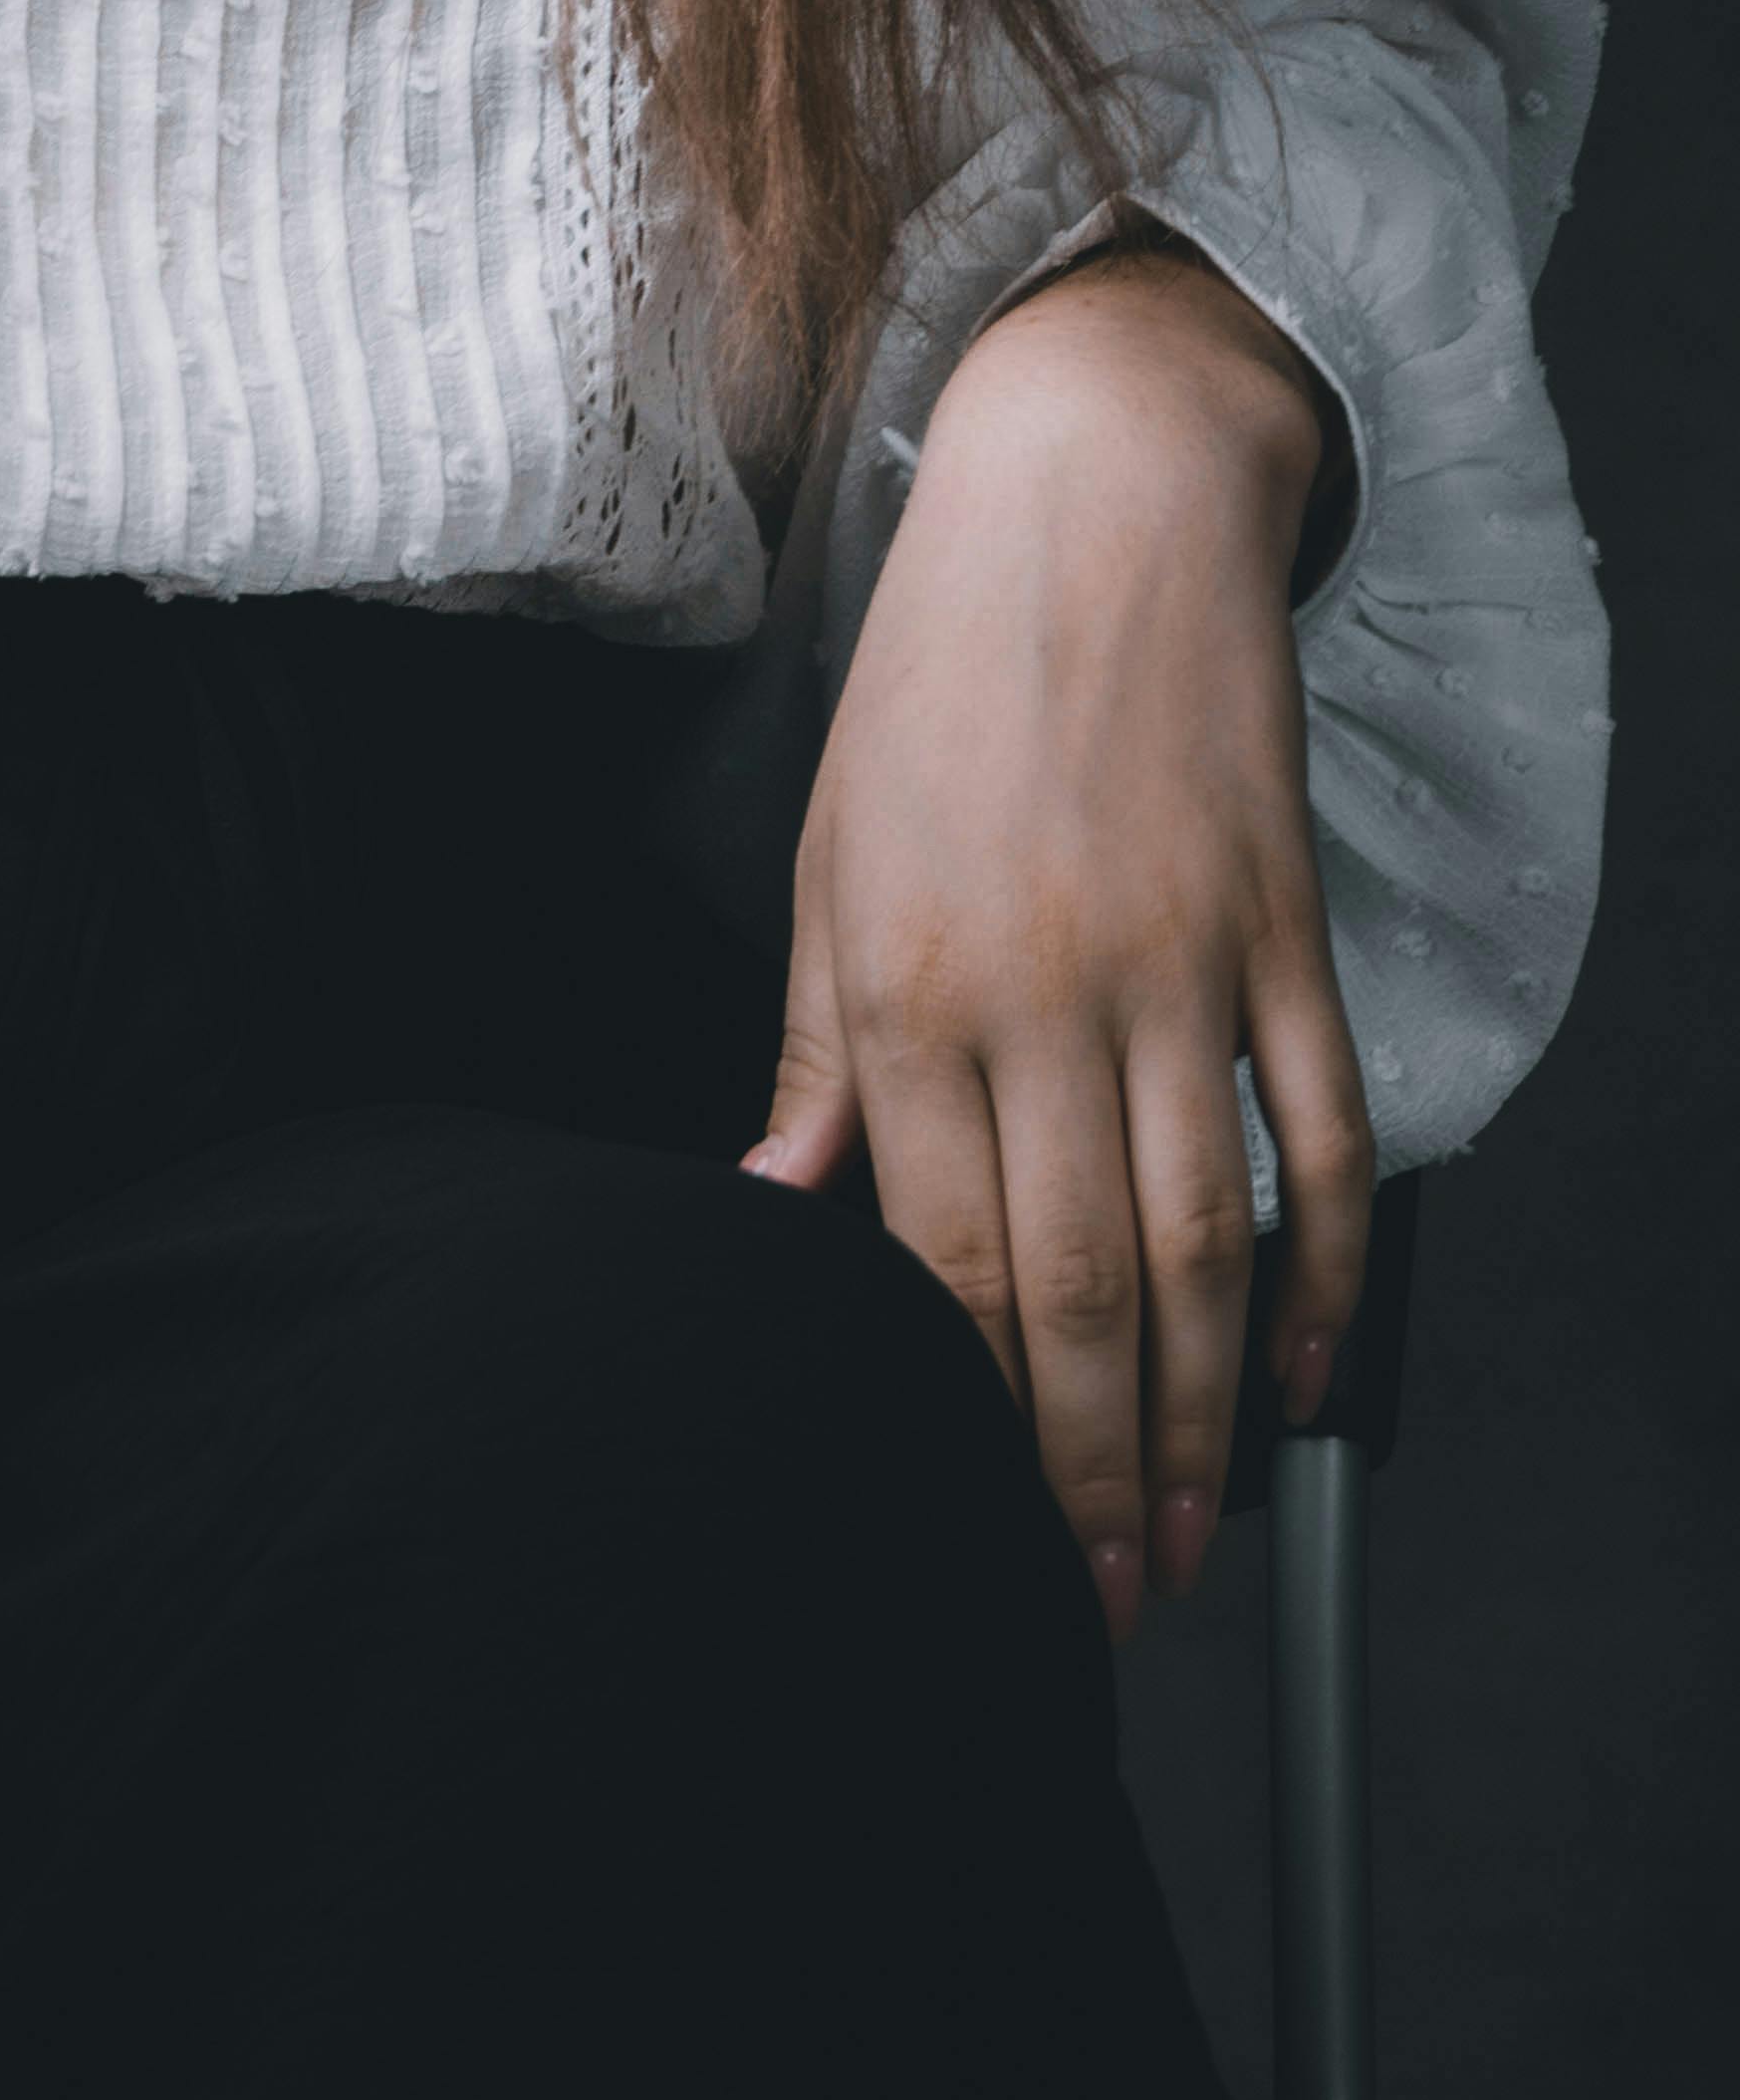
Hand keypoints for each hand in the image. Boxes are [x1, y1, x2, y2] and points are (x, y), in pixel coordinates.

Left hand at [749, 248, 1373, 1642]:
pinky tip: (1306, 1376)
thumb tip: (772, 1221)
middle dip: (1089, 1473)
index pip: (943, 1264)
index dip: (967, 1422)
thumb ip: (810, 1061)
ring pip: (1206, 1246)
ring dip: (1205, 1419)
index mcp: (907, 989)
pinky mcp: (1283, 929)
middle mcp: (1043, 994)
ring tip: (1190, 1540)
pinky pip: (1321, 1136)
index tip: (979, 1530)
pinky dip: (1328, 1272)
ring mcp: (1179, 965)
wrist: (1092, 497)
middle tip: (1100, 1602)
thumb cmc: (938, 681)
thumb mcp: (827, 858)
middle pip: (1082, 1290)